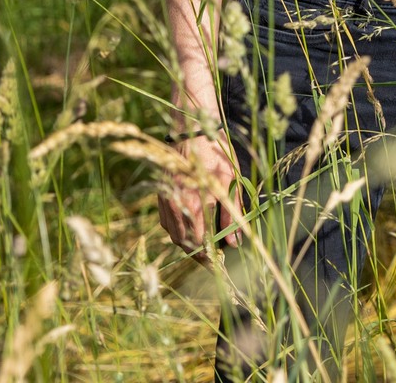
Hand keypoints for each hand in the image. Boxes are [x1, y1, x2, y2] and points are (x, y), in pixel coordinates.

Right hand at [158, 132, 241, 253]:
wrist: (191, 131)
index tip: (220, 265)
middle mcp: (177, 206)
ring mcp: (166, 202)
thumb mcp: (230, 180)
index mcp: (194, 204)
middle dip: (199, 255)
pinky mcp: (162, 196)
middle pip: (185, 244)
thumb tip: (234, 242)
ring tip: (204, 248)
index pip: (200, 244)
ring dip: (188, 245)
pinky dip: (178, 231)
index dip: (210, 257)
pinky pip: (167, 223)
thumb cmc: (215, 153)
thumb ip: (232, 213)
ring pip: (174, 235)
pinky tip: (190, 229)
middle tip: (213, 260)